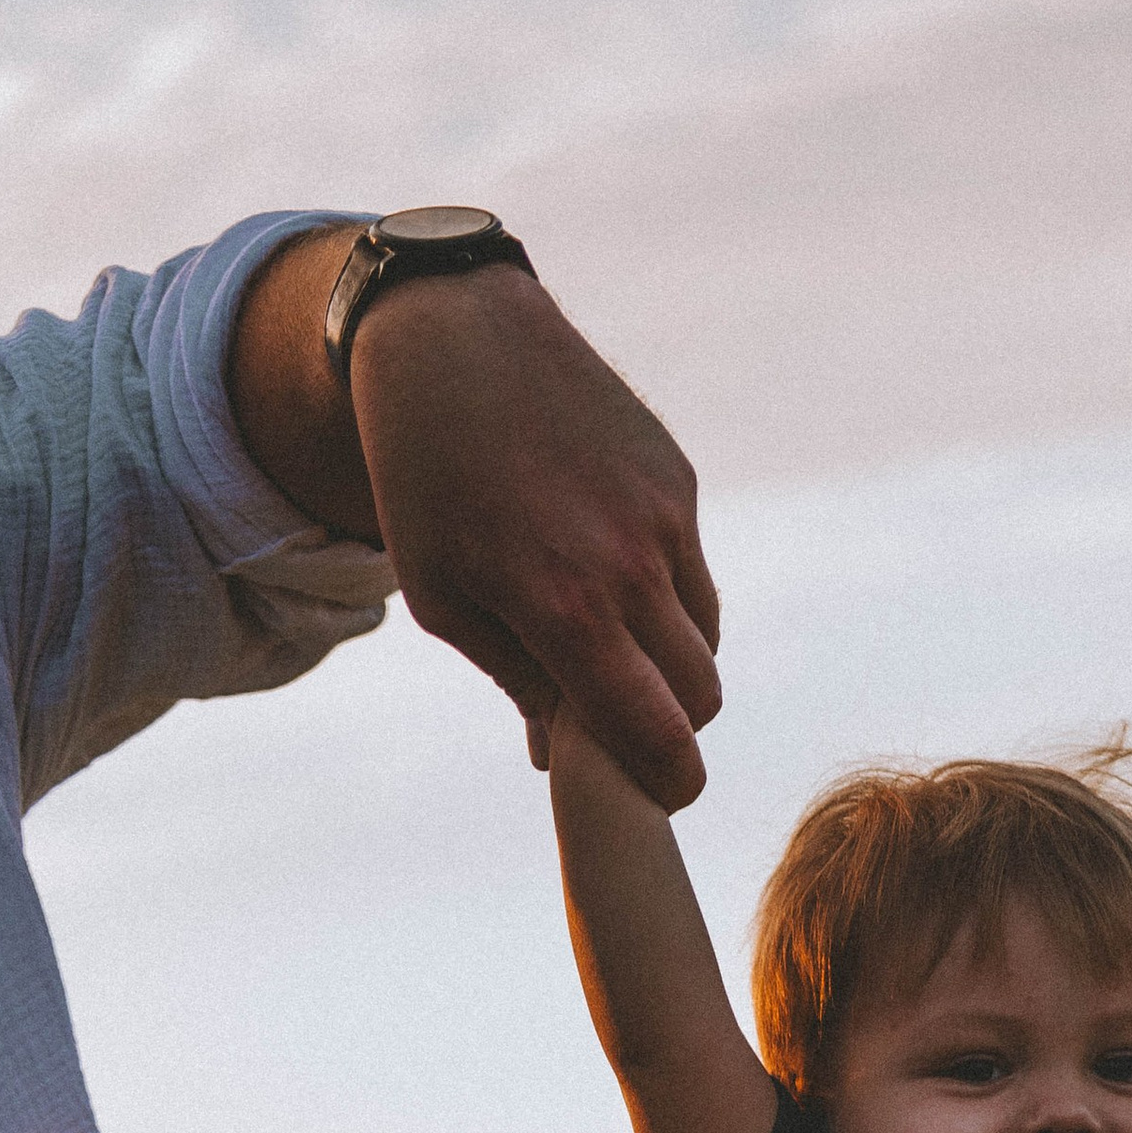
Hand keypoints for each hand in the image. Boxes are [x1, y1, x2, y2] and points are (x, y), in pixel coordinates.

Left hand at [355, 264, 721, 806]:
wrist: (451, 338)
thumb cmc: (426, 481)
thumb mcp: (443, 597)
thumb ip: (518, 682)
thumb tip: (561, 760)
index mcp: (564, 608)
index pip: (658, 734)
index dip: (670, 783)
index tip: (661, 795)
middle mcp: (630, 565)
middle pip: (699, 697)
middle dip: (673, 728)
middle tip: (629, 729)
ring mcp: (664, 517)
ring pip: (705, 638)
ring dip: (672, 664)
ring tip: (611, 646)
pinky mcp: (678, 478)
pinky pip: (694, 573)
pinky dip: (665, 596)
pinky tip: (607, 566)